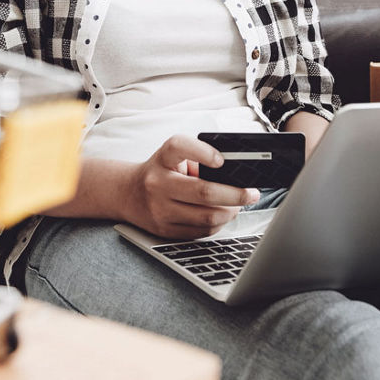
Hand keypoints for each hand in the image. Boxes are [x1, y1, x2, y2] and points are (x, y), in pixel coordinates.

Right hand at [125, 134, 259, 238]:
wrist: (128, 193)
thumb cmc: (160, 171)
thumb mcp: (173, 156)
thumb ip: (199, 158)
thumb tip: (234, 174)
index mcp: (163, 158)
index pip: (181, 147)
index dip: (204, 153)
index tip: (221, 160)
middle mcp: (158, 183)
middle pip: (204, 192)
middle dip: (236, 195)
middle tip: (252, 194)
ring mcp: (160, 210)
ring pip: (207, 217)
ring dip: (230, 212)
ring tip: (237, 206)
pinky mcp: (164, 231)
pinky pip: (200, 232)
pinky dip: (217, 224)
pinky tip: (221, 216)